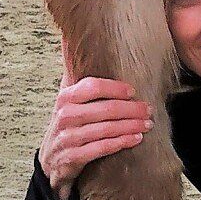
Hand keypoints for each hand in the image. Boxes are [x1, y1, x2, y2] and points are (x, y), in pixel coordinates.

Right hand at [38, 38, 151, 199]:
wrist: (51, 160)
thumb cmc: (67, 125)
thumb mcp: (68, 101)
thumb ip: (77, 77)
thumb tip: (73, 39)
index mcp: (66, 97)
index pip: (92, 86)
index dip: (115, 88)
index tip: (133, 91)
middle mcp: (65, 116)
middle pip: (104, 109)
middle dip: (131, 109)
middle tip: (149, 109)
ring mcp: (68, 138)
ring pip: (106, 129)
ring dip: (131, 126)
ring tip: (148, 123)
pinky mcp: (73, 157)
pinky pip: (102, 148)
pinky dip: (121, 143)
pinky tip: (136, 139)